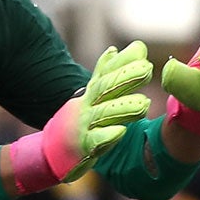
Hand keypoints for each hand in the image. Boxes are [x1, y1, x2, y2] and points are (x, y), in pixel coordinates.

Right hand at [4, 41, 150, 193]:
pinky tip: (121, 132)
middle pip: (105, 89)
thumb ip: (114, 72)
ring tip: (144, 103)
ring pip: (103, 114)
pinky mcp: (82, 147)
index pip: (107, 74)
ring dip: (122, 108)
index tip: (141, 52)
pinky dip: (106, 136)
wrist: (51, 152)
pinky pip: (94, 141)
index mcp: (92, 94)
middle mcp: (86, 106)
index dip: (123, 63)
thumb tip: (129, 47)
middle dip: (125, 78)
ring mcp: (83, 126)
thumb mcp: (96, 95)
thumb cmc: (81, 120)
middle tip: (147, 69)